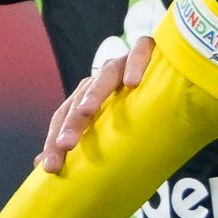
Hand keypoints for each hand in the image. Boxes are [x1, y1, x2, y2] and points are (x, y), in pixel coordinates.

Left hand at [38, 31, 154, 172]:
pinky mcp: (149, 49)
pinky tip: (133, 83)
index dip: (54, 139)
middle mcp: (101, 79)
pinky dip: (135, 64)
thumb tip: (42, 165)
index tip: (51, 168)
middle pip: (80, 99)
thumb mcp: (113, 129)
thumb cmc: (142, 110)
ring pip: (105, 76)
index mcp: (87, 96)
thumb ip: (84, 143)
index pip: (63, 116)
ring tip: (87, 112)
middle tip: (66, 146)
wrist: (176, 75)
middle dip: (71, 122)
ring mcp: (123, 63)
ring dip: (94, 93)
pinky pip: (140, 52)